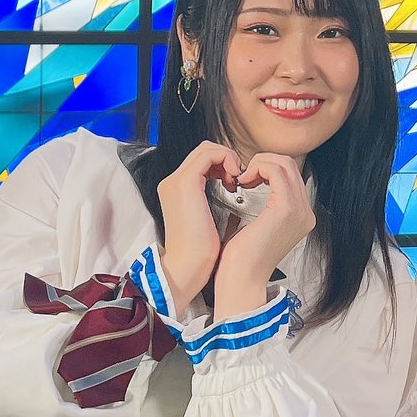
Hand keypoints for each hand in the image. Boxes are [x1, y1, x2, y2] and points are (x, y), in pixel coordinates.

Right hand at [157, 141, 241, 314]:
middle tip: (242, 178)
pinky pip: (209, 155)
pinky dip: (227, 160)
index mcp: (178, 190)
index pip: (203, 161)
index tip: (240, 182)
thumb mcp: (209, 220)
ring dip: (228, 158)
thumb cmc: (202, 253)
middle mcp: (173, 181)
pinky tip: (237, 178)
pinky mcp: (185, 184)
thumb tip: (237, 191)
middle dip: (228, 159)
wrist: (188, 268)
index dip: (224, 164)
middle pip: (204, 151)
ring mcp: (177, 181)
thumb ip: (215, 200)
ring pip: (207, 148)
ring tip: (240, 179)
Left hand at [214, 153, 315, 319]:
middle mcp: (305, 213)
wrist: (241, 280)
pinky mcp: (286, 209)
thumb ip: (266, 205)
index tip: (246, 178)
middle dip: (264, 162)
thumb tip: (256, 183)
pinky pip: (275, 171)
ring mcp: (299, 210)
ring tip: (243, 177)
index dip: (267, 168)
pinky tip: (244, 180)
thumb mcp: (259, 224)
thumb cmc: (243, 258)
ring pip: (284, 163)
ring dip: (260, 163)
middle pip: (290, 165)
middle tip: (244, 175)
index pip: (290, 175)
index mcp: (300, 216)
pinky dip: (258, 168)